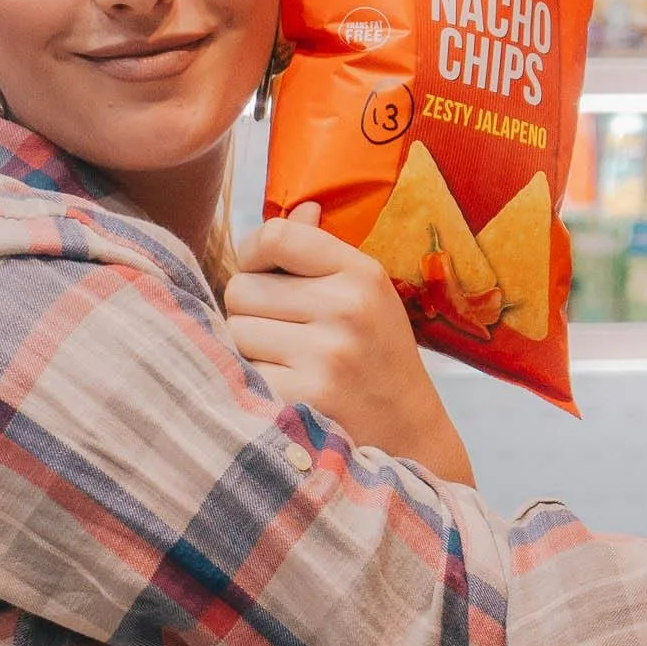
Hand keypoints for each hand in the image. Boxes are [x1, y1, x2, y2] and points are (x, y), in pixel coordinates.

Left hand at [225, 204, 475, 483]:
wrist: (412, 439)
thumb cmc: (378, 362)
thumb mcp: (369, 300)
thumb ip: (324, 253)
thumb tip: (298, 207)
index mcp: (362, 274)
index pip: (275, 235)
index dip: (253, 256)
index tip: (262, 276)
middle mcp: (347, 308)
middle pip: (242, 288)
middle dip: (251, 312)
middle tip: (283, 338)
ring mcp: (326, 355)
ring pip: (235, 331)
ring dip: (248, 351)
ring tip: (286, 367)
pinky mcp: (305, 397)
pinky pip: (241, 373)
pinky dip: (252, 385)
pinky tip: (284, 393)